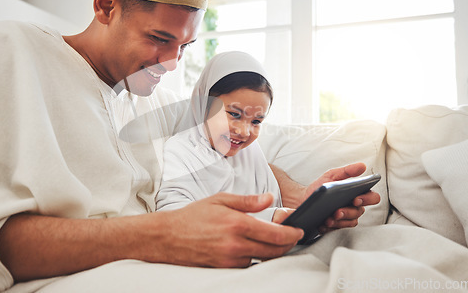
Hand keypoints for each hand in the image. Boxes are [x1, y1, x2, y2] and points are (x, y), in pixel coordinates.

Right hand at [155, 192, 303, 267]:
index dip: (292, 234)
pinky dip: (255, 257)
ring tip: (273, 240)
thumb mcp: (220, 199)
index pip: (275, 234)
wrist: (168, 237)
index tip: (299, 230)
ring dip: (272, 251)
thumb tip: (269, 199)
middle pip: (274, 250)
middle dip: (287, 244)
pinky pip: (248, 265)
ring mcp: (230, 259)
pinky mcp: (225, 268)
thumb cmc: (194, 216)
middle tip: (291, 236)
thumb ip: (248, 201)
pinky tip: (253, 248)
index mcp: (237, 223)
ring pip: (262, 259)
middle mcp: (236, 244)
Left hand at [305, 163, 380, 233]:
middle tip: (337, 211)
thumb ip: (347, 171)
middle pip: (359, 212)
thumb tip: (362, 166)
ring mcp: (346, 218)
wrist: (304, 197)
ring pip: (350, 222)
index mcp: (357, 193)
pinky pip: (337, 229)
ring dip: (339, 221)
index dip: (367, 199)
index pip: (372, 197)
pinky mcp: (337, 226)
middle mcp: (354, 207)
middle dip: (348, 212)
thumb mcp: (332, 175)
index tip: (356, 198)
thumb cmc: (321, 186)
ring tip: (328, 219)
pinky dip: (330, 227)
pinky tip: (323, 224)